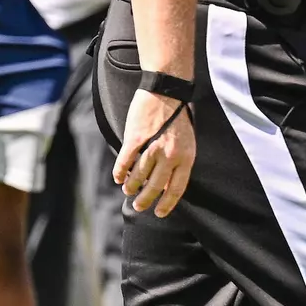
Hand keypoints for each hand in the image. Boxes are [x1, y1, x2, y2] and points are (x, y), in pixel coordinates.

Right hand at [113, 88, 194, 216]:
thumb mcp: (187, 142)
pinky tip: (118, 178)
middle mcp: (170, 156)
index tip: (159, 213)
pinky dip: (120, 171)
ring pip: (139, 175)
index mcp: (186, 158)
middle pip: (156, 185)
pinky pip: (126, 160)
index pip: (176, 189)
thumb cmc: (178, 116)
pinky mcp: (136, 138)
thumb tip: (167, 181)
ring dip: (131, 186)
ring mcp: (152, 147)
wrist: (167, 92)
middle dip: (145, 199)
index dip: (167, 204)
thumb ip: (179, 161)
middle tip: (138, 206)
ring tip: (127, 191)